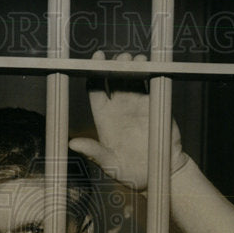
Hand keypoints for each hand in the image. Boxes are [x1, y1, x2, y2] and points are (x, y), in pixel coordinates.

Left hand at [69, 51, 185, 190]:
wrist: (161, 175)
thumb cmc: (133, 175)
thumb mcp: (111, 166)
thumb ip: (94, 153)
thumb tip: (72, 144)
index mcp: (105, 119)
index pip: (96, 91)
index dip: (93, 74)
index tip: (95, 61)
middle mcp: (119, 109)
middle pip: (112, 79)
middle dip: (113, 64)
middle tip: (118, 57)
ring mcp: (136, 105)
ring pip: (130, 78)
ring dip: (130, 65)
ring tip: (132, 58)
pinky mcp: (153, 104)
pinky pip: (148, 84)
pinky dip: (147, 72)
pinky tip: (146, 64)